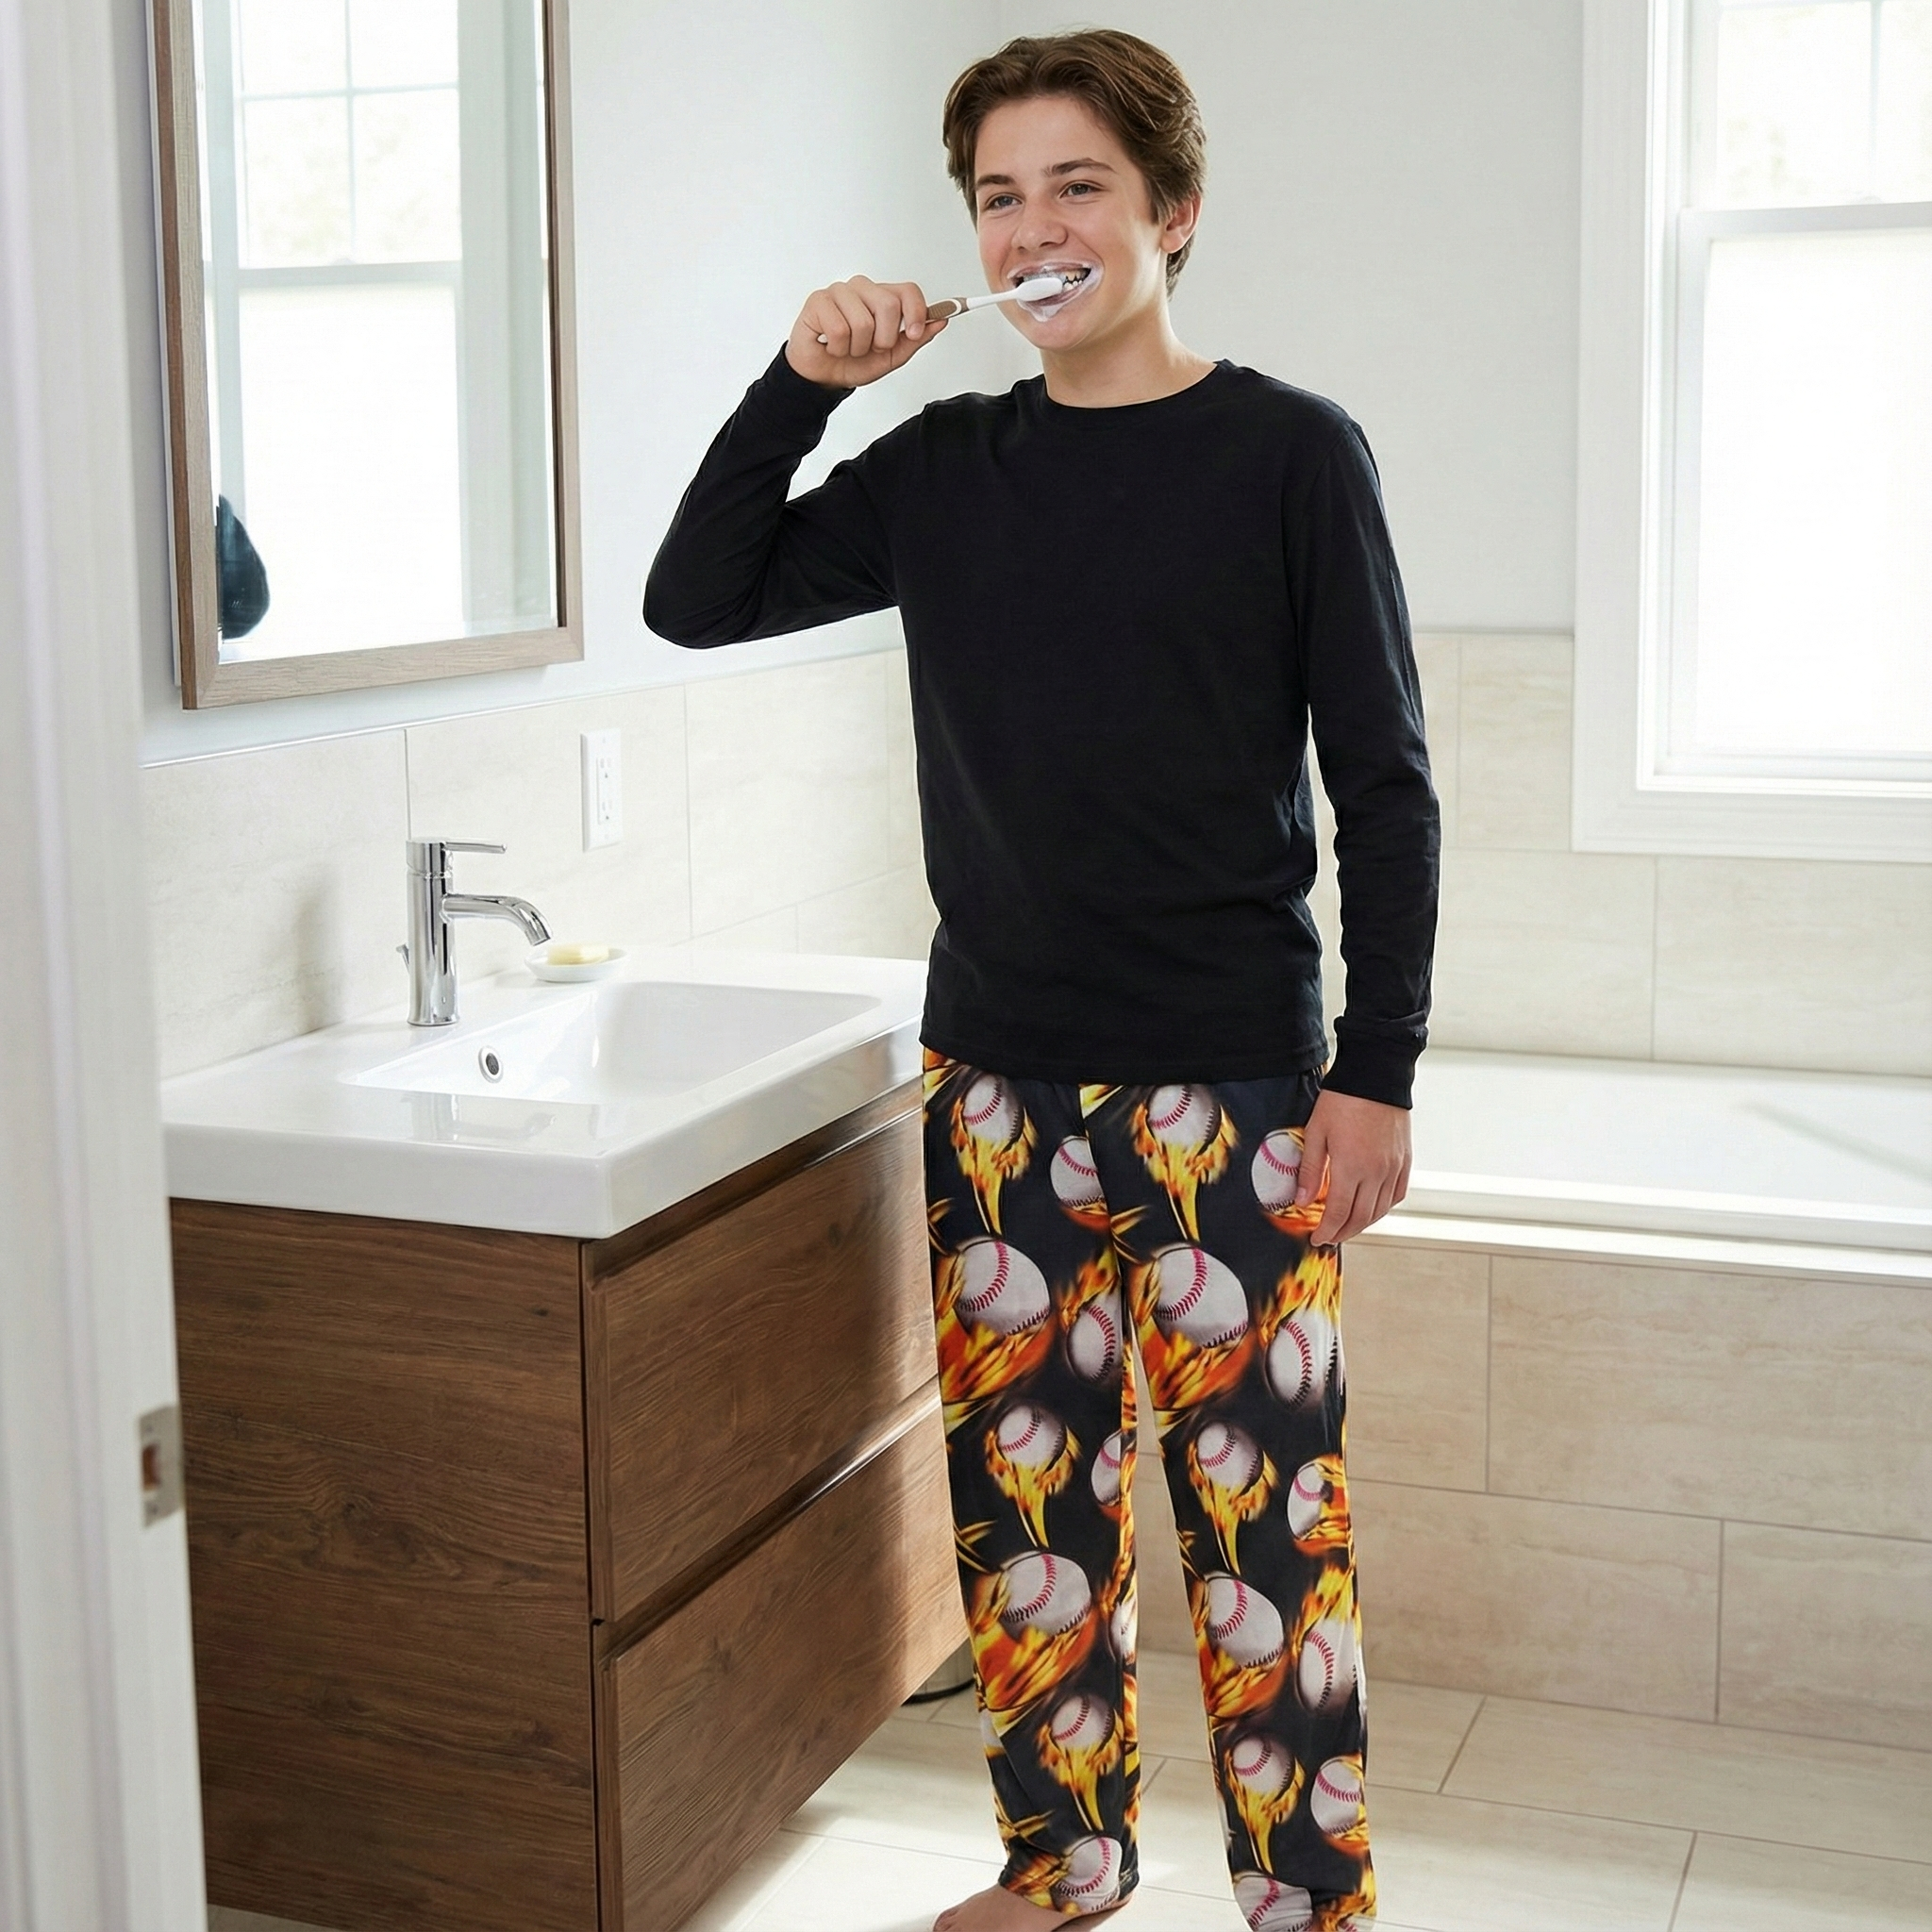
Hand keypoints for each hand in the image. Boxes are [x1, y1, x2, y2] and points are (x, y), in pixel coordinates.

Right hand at [786, 276, 947, 389]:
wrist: (824, 376)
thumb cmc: (855, 362)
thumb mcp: (893, 356)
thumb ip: (916, 338)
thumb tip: (941, 320)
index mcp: (883, 297)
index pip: (908, 290)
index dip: (916, 312)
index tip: (915, 333)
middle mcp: (863, 289)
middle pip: (889, 305)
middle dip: (883, 339)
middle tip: (871, 347)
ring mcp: (840, 292)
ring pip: (863, 321)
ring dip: (858, 347)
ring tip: (849, 347)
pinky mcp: (818, 301)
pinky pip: (838, 329)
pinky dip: (837, 348)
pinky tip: (831, 345)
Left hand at [1297, 1089, 1411, 1248]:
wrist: (1376, 1076)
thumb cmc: (1344, 1099)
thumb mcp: (1316, 1133)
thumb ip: (1311, 1170)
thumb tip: (1303, 1201)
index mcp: (1352, 1167)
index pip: (1339, 1213)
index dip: (1327, 1231)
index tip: (1318, 1238)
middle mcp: (1377, 1172)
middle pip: (1362, 1217)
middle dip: (1344, 1232)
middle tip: (1330, 1237)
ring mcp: (1394, 1167)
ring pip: (1381, 1209)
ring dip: (1364, 1223)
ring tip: (1348, 1226)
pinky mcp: (1405, 1159)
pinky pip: (1398, 1194)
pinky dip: (1384, 1207)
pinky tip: (1373, 1207)